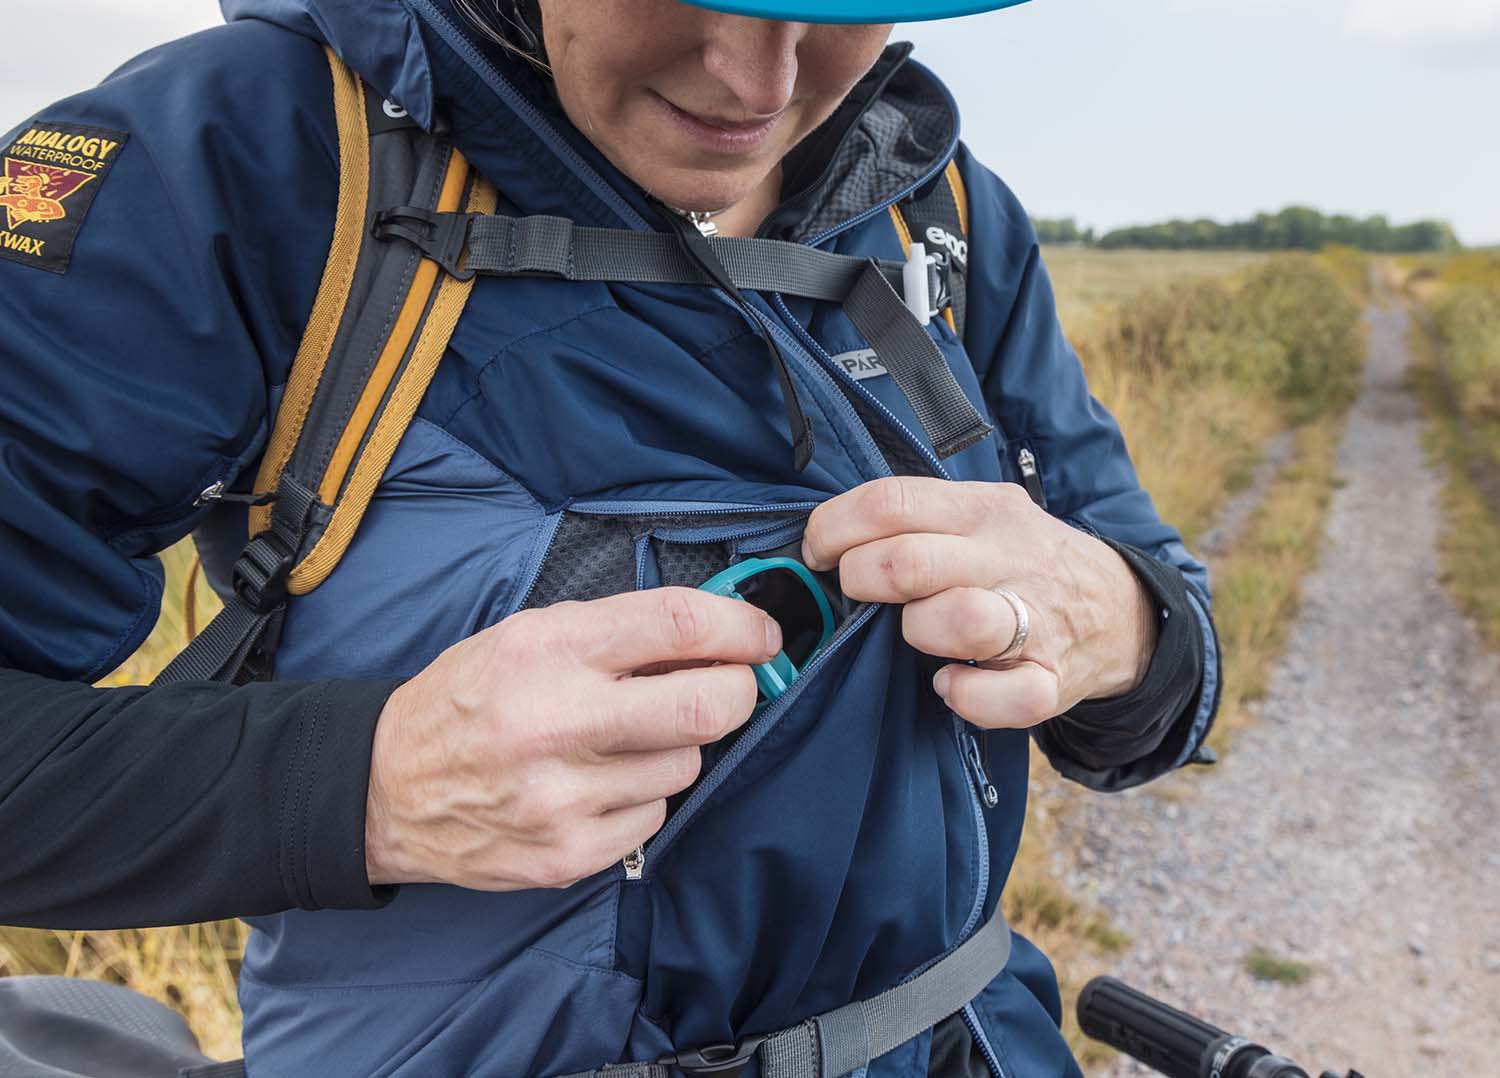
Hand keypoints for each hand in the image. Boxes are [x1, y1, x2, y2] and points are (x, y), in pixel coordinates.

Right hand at [364, 588, 781, 889]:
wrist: (386, 788)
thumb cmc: (471, 698)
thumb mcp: (530, 635)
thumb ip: (618, 632)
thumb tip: (718, 637)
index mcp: (550, 649)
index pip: (679, 623)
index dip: (742, 626)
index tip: (761, 635)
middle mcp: (558, 720)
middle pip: (710, 706)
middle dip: (738, 692)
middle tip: (730, 687)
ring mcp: (564, 797)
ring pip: (686, 765)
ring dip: (675, 747)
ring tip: (623, 739)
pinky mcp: (568, 854)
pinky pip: (654, 817)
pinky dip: (642, 798)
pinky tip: (598, 784)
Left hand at [801, 476, 1155, 729]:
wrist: (1121, 611)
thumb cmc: (1023, 563)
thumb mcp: (982, 515)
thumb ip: (918, 519)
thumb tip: (827, 537)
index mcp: (983, 508)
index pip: (891, 501)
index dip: (834, 528)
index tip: (818, 553)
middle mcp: (1009, 556)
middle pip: (909, 562)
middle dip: (862, 581)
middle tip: (859, 593)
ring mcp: (1035, 619)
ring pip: (959, 620)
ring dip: (917, 631)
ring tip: (915, 634)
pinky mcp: (1051, 680)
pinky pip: (1005, 698)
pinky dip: (966, 696)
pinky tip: (950, 683)